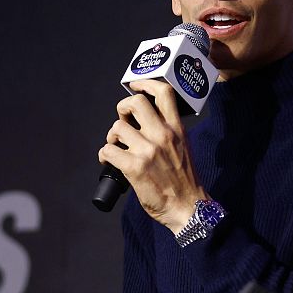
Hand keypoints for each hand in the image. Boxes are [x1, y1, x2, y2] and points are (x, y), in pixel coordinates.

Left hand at [98, 80, 206, 229]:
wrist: (188, 208)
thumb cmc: (184, 181)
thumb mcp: (183, 148)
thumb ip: (169, 133)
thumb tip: (146, 124)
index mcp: (177, 129)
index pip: (164, 93)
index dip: (145, 84)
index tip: (134, 86)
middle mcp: (163, 135)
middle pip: (135, 103)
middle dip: (122, 108)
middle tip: (122, 121)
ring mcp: (148, 150)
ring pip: (117, 128)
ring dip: (112, 136)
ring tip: (115, 147)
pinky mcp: (134, 167)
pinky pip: (108, 151)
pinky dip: (104, 155)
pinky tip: (109, 162)